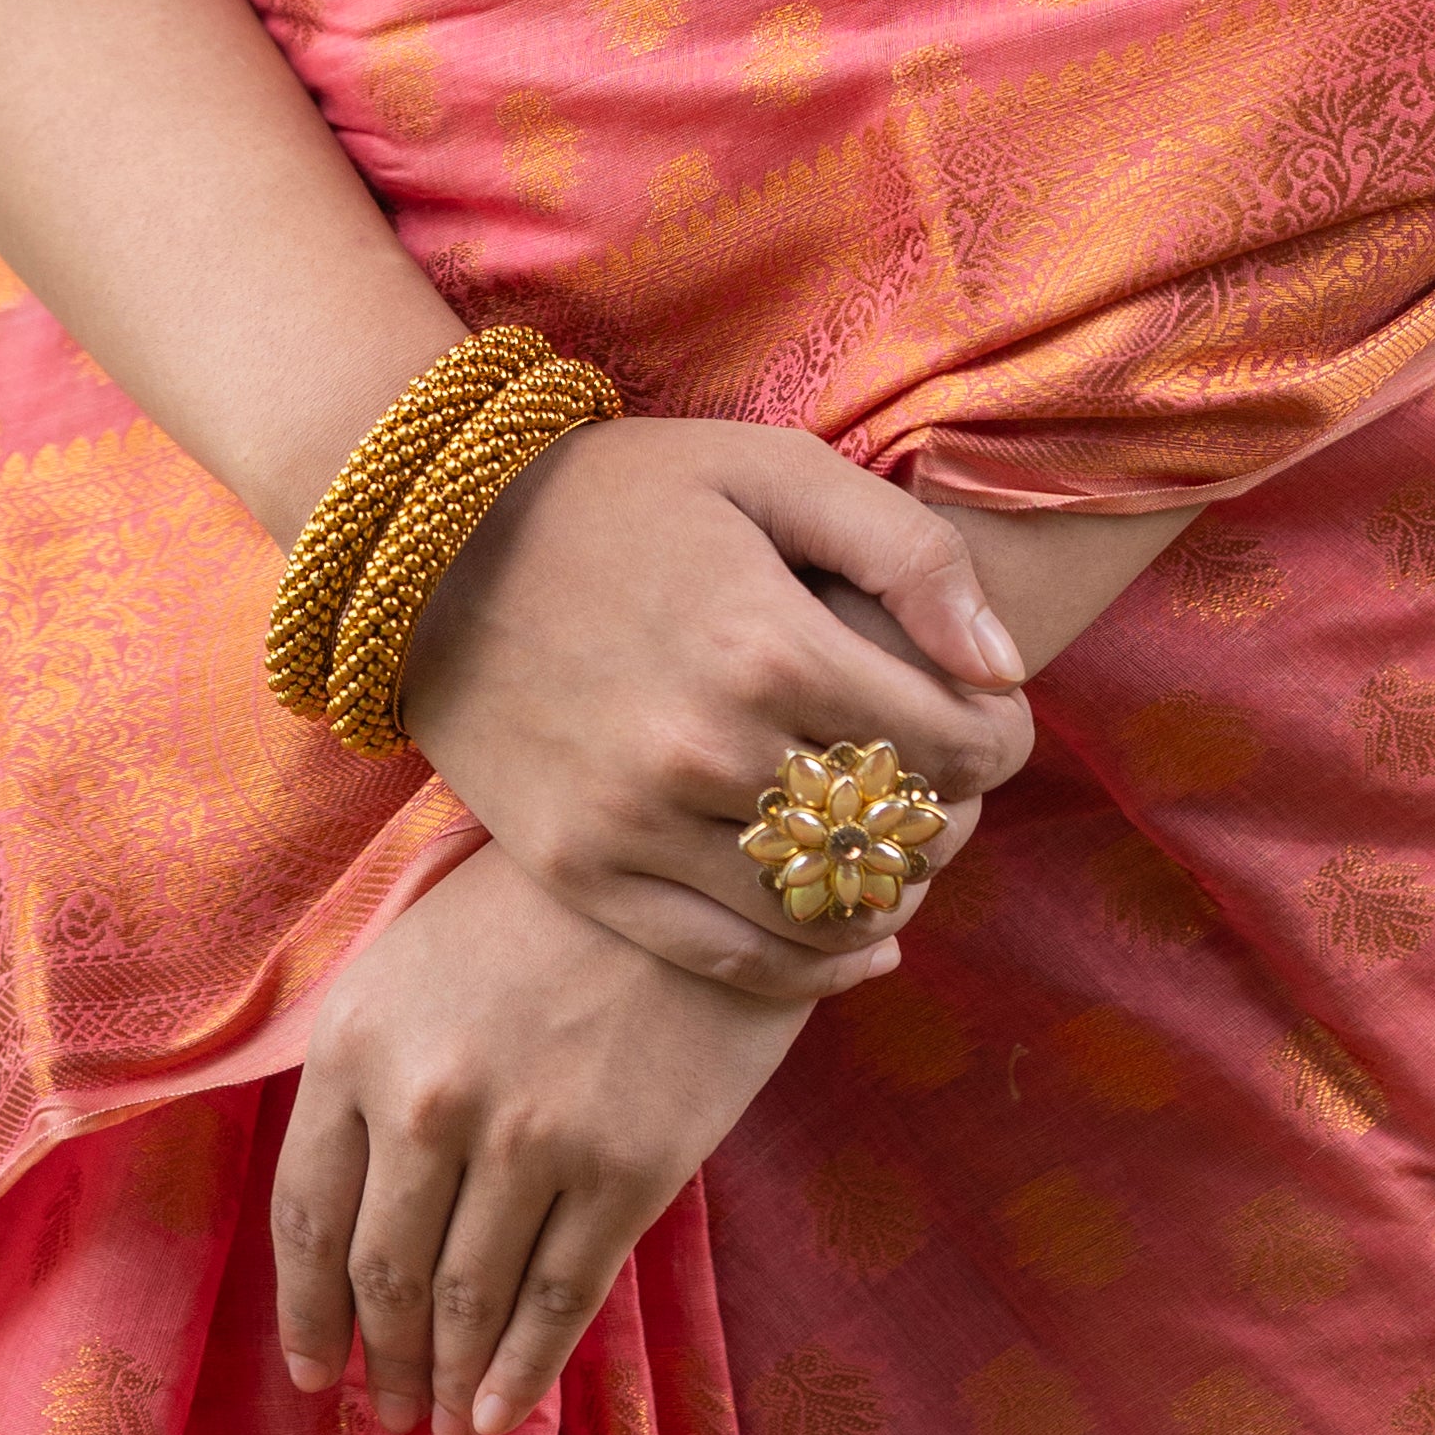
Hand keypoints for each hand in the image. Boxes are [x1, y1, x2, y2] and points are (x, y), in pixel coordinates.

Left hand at [274, 842, 833, 1434]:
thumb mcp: (411, 961)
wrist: (685, 868)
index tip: (313, 1371)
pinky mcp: (625, 1171)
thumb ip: (366, 1079)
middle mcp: (429, 1101)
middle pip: (383, 1275)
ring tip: (447, 1421)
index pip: (306, 1215)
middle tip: (390, 1411)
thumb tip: (345, 1226)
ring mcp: (529, 1141)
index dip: (306, 1312)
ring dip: (449, 1381)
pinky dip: (523, 1373)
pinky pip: (558, 1301)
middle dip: (383, 1361)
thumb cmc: (533, 910)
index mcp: (358, 1042)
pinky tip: (504, 1410)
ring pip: (467, 1303)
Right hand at [393, 411, 1032, 994]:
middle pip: (895, 832)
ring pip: (823, 910)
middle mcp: (707, 748)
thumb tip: (1003, 666)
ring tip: (898, 847)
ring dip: (889, 891)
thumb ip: (906, 553)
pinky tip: (856, 942)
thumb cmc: (623, 492)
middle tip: (950, 785)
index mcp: (767, 642)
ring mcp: (639, 824)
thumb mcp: (772, 468)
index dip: (999, 739)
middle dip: (949, 814)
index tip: (995, 721)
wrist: (431, 545)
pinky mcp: (585, 872)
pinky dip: (813, 965)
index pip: (949, 741)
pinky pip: (731, 959)